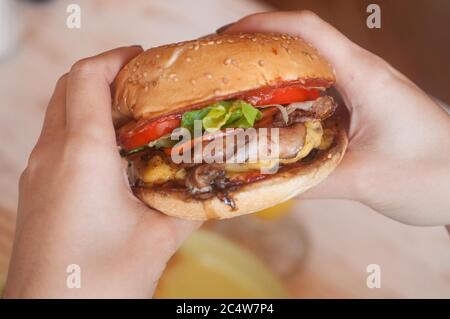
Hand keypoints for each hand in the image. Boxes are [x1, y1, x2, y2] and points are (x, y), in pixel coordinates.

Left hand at [4, 46, 199, 297]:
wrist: (50, 316)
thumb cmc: (100, 280)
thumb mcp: (158, 239)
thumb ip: (190, 207)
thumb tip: (215, 188)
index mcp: (82, 155)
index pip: (87, 78)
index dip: (114, 58)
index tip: (141, 59)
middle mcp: (52, 155)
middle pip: (69, 87)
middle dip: (104, 75)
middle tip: (142, 85)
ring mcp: (38, 172)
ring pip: (60, 114)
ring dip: (91, 103)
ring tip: (132, 117)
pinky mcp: (36, 190)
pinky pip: (56, 141)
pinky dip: (81, 131)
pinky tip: (112, 156)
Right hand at [220, 11, 449, 225]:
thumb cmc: (431, 175)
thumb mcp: (366, 180)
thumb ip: (312, 182)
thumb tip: (264, 183)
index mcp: (363, 76)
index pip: (307, 31)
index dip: (263, 25)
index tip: (226, 37)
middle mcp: (360, 75)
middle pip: (301, 43)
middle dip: (258, 47)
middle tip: (221, 67)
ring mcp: (360, 90)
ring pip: (308, 68)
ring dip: (271, 73)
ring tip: (235, 91)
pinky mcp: (360, 108)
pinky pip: (317, 94)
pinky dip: (288, 98)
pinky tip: (269, 117)